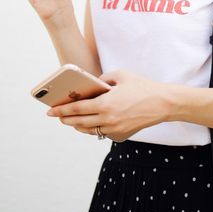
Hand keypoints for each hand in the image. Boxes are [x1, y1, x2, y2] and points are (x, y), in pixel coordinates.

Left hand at [46, 70, 170, 141]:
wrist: (162, 103)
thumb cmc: (142, 87)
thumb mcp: (121, 75)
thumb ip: (104, 79)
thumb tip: (93, 84)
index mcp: (105, 104)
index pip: (76, 109)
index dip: (61, 110)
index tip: (50, 111)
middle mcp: (108, 119)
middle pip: (79, 122)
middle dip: (65, 119)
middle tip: (57, 116)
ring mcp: (115, 130)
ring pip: (89, 131)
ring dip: (78, 126)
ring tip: (72, 121)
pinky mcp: (121, 136)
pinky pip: (102, 133)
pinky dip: (94, 129)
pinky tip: (91, 123)